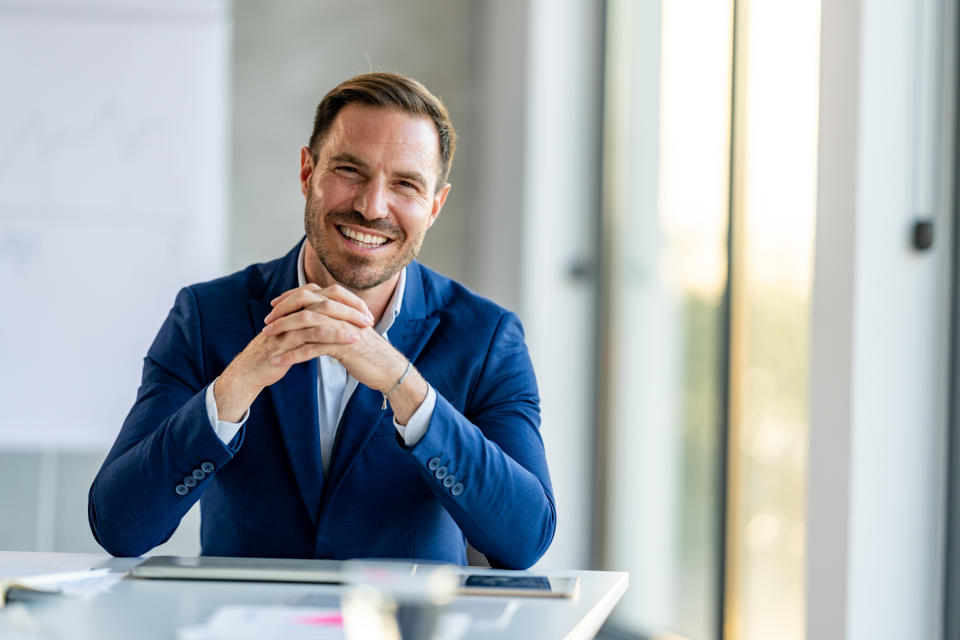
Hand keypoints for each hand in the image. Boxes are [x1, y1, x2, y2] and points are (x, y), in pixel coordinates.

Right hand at [214, 284, 373, 420]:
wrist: (251, 371)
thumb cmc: (276, 354)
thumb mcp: (296, 337)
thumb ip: (311, 327)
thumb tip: (333, 324)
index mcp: (296, 308)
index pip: (326, 294)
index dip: (347, 300)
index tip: (365, 311)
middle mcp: (293, 311)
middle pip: (326, 299)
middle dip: (350, 307)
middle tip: (369, 318)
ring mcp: (289, 323)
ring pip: (321, 314)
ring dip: (346, 320)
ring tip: (365, 328)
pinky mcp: (287, 339)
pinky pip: (313, 333)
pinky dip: (334, 335)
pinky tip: (351, 340)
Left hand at [265, 289, 428, 422]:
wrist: (388, 369)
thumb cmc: (369, 352)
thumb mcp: (351, 331)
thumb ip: (336, 321)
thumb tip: (319, 317)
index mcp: (343, 307)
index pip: (312, 293)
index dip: (291, 297)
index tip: (275, 305)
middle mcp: (342, 313)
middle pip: (305, 303)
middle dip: (283, 311)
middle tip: (267, 321)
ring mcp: (342, 328)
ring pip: (305, 323)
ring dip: (283, 330)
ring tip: (266, 338)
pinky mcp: (342, 346)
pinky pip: (311, 348)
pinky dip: (291, 355)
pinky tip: (278, 361)